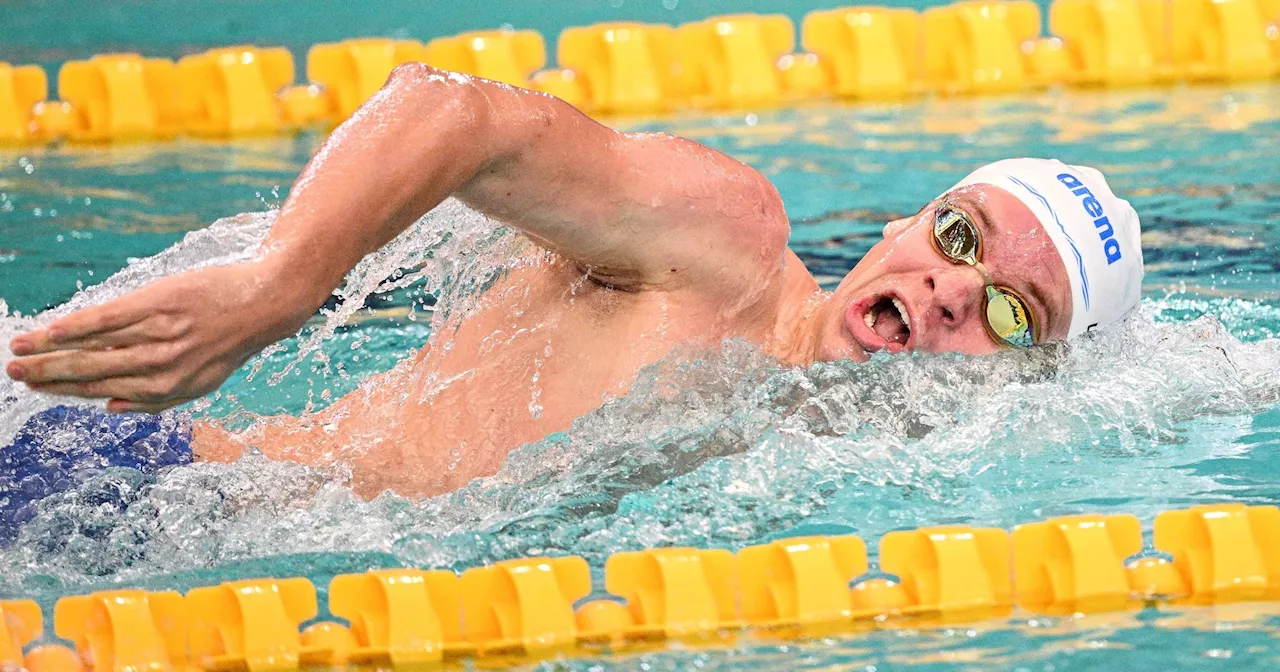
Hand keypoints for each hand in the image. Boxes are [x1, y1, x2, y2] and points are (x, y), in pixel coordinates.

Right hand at [5, 260, 316, 412]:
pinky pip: (106, 320)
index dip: (64, 392)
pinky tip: (49, 330)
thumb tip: (109, 408)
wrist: (263, 303)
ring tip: (19, 349)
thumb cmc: (227, 341)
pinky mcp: (158, 305)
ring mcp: (157, 336)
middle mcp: (160, 368)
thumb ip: (156, 399)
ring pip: (92, 348)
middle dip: (46, 375)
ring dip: (49, 351)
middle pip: (89, 374)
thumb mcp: (200, 382)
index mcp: (168, 390)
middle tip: (13, 373)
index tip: (35, 388)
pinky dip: (74, 326)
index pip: (103, 393)